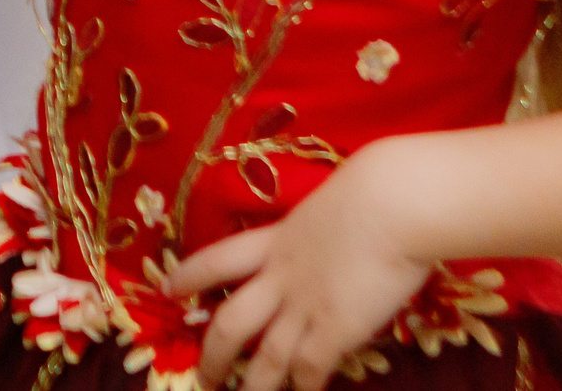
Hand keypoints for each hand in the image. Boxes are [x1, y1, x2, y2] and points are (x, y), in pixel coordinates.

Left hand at [168, 153, 436, 390]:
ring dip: (252, 385)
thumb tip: (335, 236)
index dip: (190, 275)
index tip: (168, 288)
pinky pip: (309, 369)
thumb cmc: (377, 190)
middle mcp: (281, 276)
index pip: (219, 259)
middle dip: (213, 355)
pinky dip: (303, 387)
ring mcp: (305, 305)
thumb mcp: (332, 204)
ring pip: (265, 357)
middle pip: (231, 322)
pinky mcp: (335, 328)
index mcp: (277, 239)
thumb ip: (322, 228)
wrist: (392, 202)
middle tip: (203, 378)